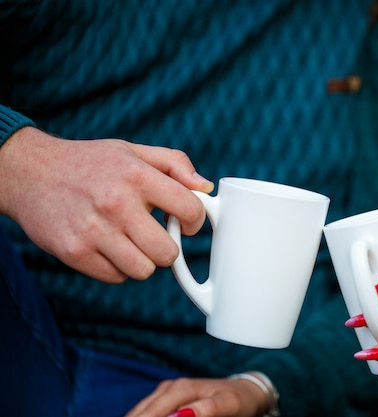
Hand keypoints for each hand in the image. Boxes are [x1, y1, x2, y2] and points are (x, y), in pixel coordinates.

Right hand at [0, 127, 213, 282]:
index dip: (195, 221)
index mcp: (137, 176)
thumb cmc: (90, 163)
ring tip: (130, 241)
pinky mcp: (74, 252)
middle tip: (155, 235)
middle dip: (167, 247)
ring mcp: (93, 231)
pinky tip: (107, 246)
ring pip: (144, 270)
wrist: (29, 172)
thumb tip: (205, 188)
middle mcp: (116, 203)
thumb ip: (175, 164)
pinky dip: (117, 267)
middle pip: (168, 253)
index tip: (185, 222)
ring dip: (142, 260)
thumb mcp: (133, 151)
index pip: (190, 209)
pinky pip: (116, 277)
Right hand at [125, 377, 266, 416]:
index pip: (152, 413)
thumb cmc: (238, 399)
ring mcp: (165, 393)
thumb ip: (206, 409)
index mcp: (181, 388)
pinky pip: (148, 412)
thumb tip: (180, 416)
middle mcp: (168, 388)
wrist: (244, 392)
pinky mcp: (166, 400)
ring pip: (140, 412)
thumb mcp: (229, 405)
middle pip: (141, 412)